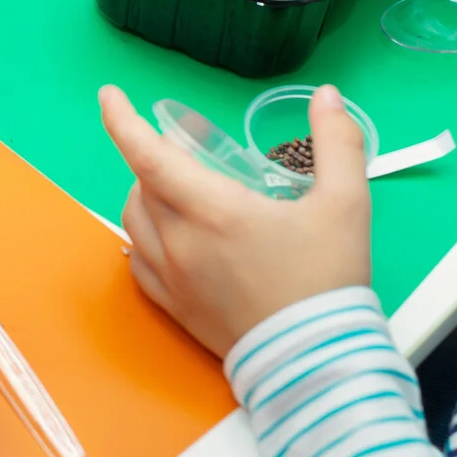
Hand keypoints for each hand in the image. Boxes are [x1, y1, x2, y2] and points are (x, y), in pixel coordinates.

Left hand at [100, 85, 370, 355]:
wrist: (317, 361)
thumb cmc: (328, 280)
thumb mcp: (347, 204)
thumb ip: (338, 143)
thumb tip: (328, 97)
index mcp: (214, 211)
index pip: (149, 156)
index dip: (123, 121)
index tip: (109, 96)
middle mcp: (181, 243)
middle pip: (144, 184)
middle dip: (156, 157)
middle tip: (186, 150)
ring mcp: (173, 279)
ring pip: (134, 222)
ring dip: (146, 194)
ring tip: (177, 188)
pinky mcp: (175, 309)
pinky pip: (139, 262)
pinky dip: (143, 237)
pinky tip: (166, 235)